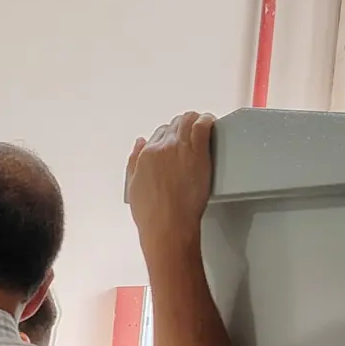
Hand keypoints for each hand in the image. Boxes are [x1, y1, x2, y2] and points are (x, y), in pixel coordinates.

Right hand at [125, 110, 216, 257]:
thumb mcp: (133, 186)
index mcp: (146, 155)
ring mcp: (180, 148)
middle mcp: (162, 147)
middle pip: (175, 124)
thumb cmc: (152, 214)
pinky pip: (203, 125)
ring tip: (204, 125)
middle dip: (184, 125)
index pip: (160, 133)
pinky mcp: (198, 153)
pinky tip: (211, 124)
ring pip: (189, 120)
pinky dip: (208, 121)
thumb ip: (135, 161)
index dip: (170, 135)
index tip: (178, 139)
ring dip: (196, 120)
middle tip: (193, 132)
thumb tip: (140, 142)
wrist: (168, 225)